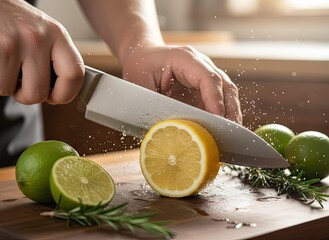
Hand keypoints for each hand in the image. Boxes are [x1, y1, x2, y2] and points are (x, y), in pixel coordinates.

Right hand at [0, 0, 83, 103]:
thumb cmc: (14, 20)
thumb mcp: (43, 32)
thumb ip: (56, 57)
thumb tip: (65, 88)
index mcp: (57, 34)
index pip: (75, 73)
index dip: (66, 93)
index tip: (57, 98)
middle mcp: (39, 37)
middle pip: (41, 91)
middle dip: (29, 96)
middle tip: (23, 85)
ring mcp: (16, 43)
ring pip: (15, 91)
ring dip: (9, 87)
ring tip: (8, 68)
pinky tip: (0, 64)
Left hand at [121, 44, 241, 123]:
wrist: (143, 55)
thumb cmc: (140, 67)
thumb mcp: (141, 85)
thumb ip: (155, 105)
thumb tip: (168, 130)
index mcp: (185, 58)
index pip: (208, 78)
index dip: (215, 99)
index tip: (218, 118)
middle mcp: (200, 65)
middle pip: (224, 85)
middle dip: (230, 109)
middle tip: (231, 132)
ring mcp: (205, 75)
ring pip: (226, 92)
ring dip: (230, 113)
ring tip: (231, 135)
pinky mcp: (204, 86)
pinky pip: (219, 99)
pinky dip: (222, 114)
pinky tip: (221, 130)